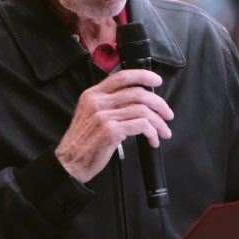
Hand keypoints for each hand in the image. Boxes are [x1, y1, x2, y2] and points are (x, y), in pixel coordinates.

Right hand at [56, 69, 173, 181]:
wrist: (70, 162)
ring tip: (163, 132)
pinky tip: (153, 140)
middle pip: (138, 93)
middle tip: (168, 114)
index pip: (122, 76)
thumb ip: (108, 104)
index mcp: (93, 94)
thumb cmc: (84, 141)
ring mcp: (104, 116)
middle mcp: (98, 102)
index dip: (143, 75)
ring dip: (158, 122)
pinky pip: (141, 125)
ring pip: (143, 110)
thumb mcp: (90, 114)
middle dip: (159, 104)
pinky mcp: (111, 131)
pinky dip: (152, 132)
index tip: (158, 81)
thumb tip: (138, 100)